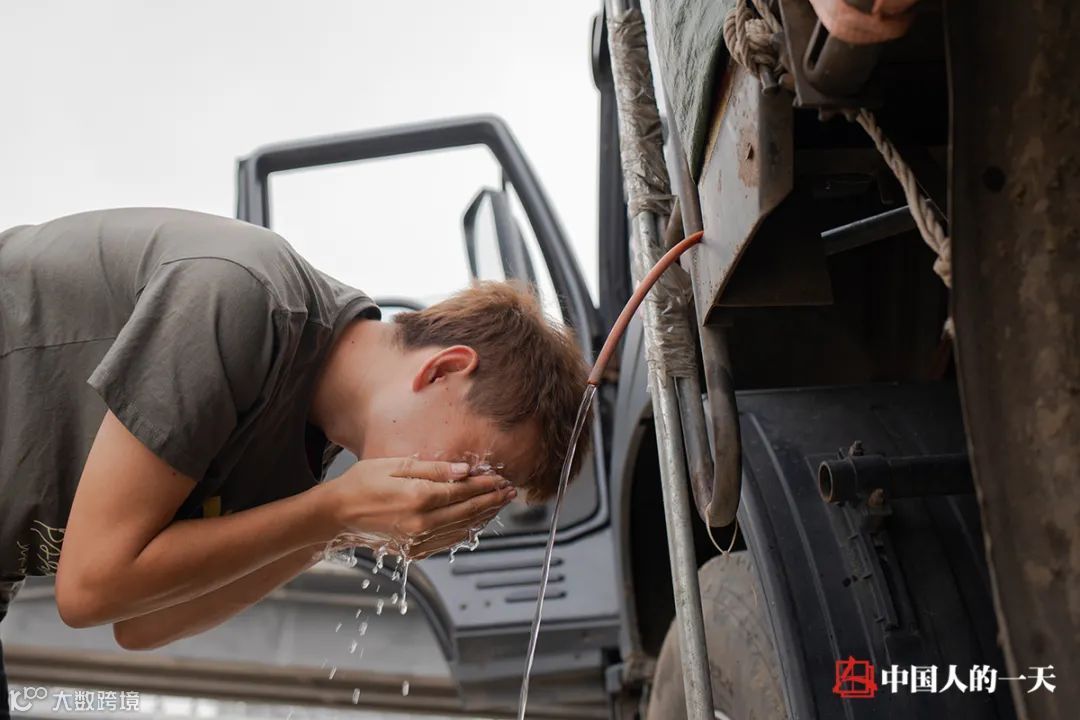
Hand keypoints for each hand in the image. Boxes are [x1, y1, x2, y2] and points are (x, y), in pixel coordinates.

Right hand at [317, 457, 514, 549]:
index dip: (485, 485)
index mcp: (417, 499)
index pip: (463, 492)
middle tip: (510, 492)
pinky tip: (476, 522)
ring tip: (499, 505)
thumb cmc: (360, 484)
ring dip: (484, 516)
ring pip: (462, 529)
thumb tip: (464, 471)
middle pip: (468, 512)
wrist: (335, 515)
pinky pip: (448, 542)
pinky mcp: (414, 551)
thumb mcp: (393, 466)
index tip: (501, 478)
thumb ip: (432, 469)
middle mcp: (421, 524)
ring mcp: (417, 541)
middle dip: (492, 501)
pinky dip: (466, 531)